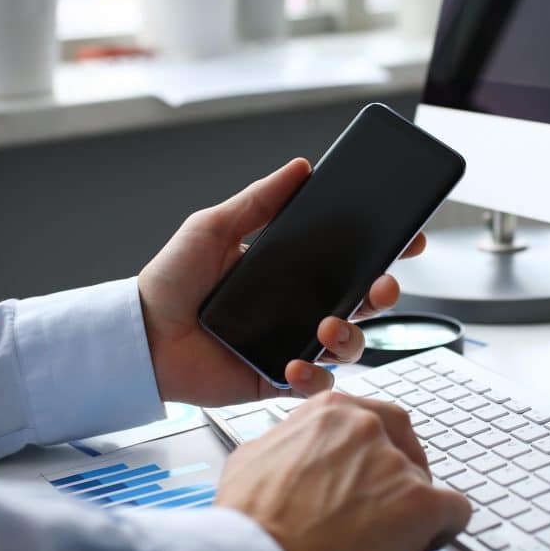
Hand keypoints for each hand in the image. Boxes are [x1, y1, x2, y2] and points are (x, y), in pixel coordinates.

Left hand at [137, 158, 426, 405]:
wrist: (140, 335)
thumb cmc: (171, 280)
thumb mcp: (214, 227)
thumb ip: (259, 200)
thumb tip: (301, 166)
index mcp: (291, 271)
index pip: (349, 259)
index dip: (384, 251)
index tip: (409, 237)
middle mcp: (298, 308)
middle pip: (361, 303)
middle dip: (385, 293)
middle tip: (383, 284)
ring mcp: (291, 344)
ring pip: (348, 345)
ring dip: (351, 336)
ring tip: (327, 326)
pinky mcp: (276, 379)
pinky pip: (314, 384)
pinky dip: (314, 378)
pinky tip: (295, 364)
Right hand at [215, 392, 471, 550]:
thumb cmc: (250, 517)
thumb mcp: (255, 455)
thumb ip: (288, 443)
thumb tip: (292, 452)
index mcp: (331, 411)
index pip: (375, 418)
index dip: (377, 449)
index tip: (372, 471)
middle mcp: (367, 427)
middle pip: (407, 443)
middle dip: (403, 470)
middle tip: (389, 501)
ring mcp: (396, 463)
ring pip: (425, 482)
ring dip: (411, 508)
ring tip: (389, 537)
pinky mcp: (420, 502)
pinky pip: (456, 510)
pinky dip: (445, 528)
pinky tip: (424, 542)